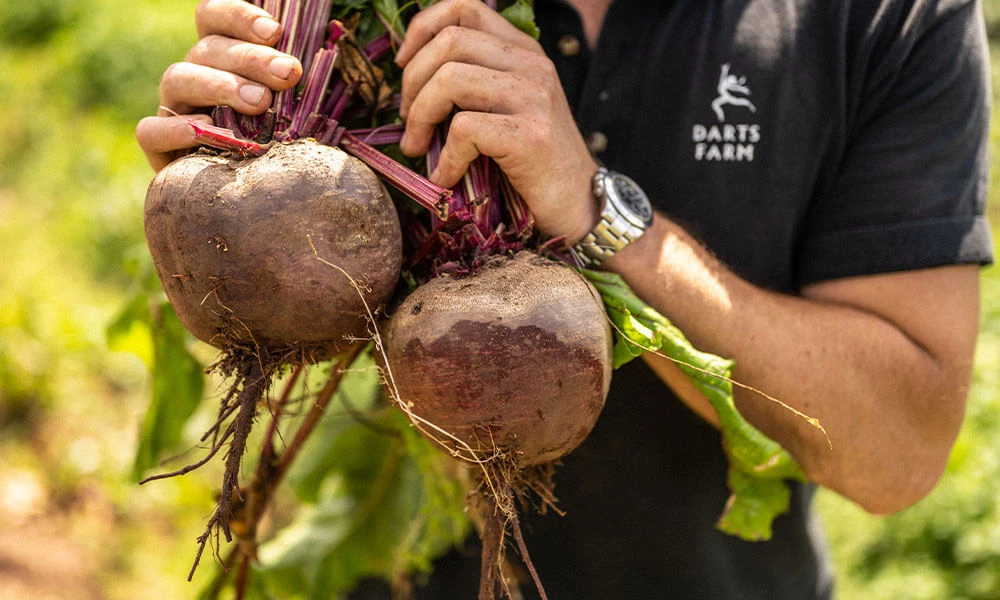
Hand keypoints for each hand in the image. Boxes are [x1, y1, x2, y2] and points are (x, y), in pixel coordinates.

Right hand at [135, 0, 302, 170]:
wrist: (256, 205)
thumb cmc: (284, 147)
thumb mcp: (297, 112)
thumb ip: (297, 84)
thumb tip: (314, 63)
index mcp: (221, 57)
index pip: (213, 17)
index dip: (239, 16)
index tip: (275, 31)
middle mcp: (193, 76)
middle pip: (206, 48)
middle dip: (251, 58)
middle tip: (288, 74)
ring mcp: (174, 109)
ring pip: (178, 79)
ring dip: (221, 86)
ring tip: (260, 103)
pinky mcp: (159, 147)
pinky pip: (151, 130)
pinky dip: (175, 127)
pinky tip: (205, 129)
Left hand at [396, 0, 599, 242]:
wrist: (580, 205)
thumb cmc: (533, 162)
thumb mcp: (507, 107)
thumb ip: (473, 82)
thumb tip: (408, 74)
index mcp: (523, 51)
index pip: (464, 8)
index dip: (422, 29)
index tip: (403, 64)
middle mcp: (532, 65)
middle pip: (449, 42)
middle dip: (411, 83)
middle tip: (408, 121)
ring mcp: (534, 98)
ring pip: (450, 80)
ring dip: (420, 118)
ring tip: (417, 148)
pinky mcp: (531, 136)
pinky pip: (464, 130)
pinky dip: (444, 159)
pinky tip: (446, 177)